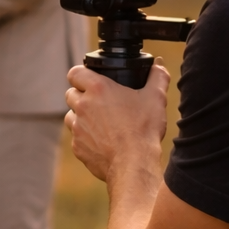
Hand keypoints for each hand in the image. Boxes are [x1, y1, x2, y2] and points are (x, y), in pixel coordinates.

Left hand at [64, 63, 169, 182]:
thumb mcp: (155, 98)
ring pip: (70, 116)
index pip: (75, 73)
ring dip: (81, 117)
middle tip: (100, 102)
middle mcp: (82, 106)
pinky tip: (103, 141)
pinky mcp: (77, 147)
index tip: (90, 79)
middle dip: (82, 96)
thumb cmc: (144, 129)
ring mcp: (77, 128)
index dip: (80, 74)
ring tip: (101, 122)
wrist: (134, 163)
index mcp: (98, 89)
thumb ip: (157, 77)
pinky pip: (76, 138)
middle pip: (71, 94)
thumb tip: (158, 65)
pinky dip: (86, 138)